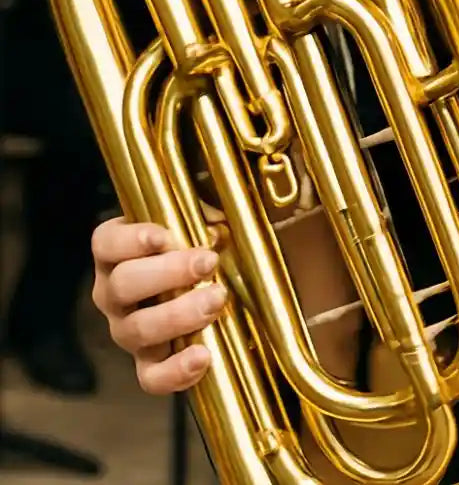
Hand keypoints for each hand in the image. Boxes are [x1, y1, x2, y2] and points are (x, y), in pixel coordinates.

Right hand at [91, 216, 225, 394]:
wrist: (199, 284)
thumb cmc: (195, 242)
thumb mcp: (196, 219)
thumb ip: (202, 212)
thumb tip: (220, 220)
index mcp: (116, 252)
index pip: (106, 243)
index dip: (130, 240)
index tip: (162, 236)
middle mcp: (112, 292)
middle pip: (123, 285)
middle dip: (168, 273)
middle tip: (208, 262)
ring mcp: (126, 329)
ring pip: (137, 329)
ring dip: (178, 315)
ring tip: (216, 299)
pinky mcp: (147, 362)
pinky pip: (151, 378)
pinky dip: (175, 371)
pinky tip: (203, 356)